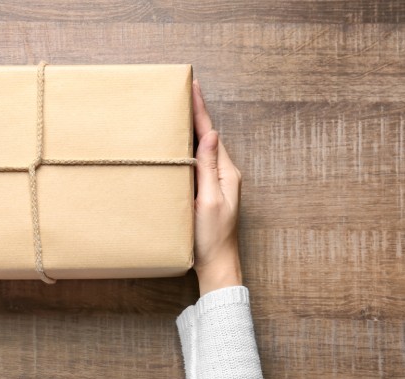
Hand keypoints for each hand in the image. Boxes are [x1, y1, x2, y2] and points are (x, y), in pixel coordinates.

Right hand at [192, 80, 242, 295]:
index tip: (193, 87)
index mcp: (226, 172)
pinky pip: (198, 163)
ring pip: (202, 149)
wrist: (216, 265)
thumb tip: (211, 134)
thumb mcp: (209, 201)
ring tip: (178, 111)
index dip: (200, 110)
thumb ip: (209, 167)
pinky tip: (178, 146)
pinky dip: (188, 149)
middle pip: (207, 136)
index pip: (210, 133)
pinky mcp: (207, 192)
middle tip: (182, 92)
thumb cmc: (212, 238)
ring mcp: (216, 184)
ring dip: (191, 130)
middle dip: (195, 114)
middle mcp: (224, 174)